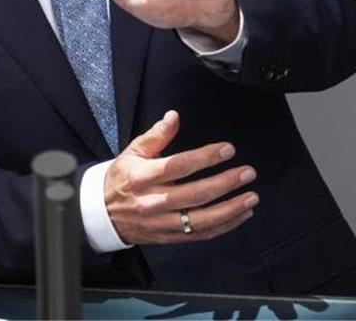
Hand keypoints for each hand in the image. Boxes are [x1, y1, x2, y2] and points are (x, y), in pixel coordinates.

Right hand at [104, 110, 258, 244]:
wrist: (104, 214)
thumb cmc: (123, 178)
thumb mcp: (133, 151)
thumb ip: (156, 135)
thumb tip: (173, 116)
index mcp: (143, 176)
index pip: (178, 166)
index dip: (205, 157)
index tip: (228, 149)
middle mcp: (153, 201)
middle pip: (195, 194)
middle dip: (225, 183)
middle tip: (247, 172)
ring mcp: (162, 222)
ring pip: (201, 220)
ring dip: (230, 209)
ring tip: (251, 196)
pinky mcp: (169, 237)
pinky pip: (201, 234)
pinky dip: (224, 226)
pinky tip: (240, 215)